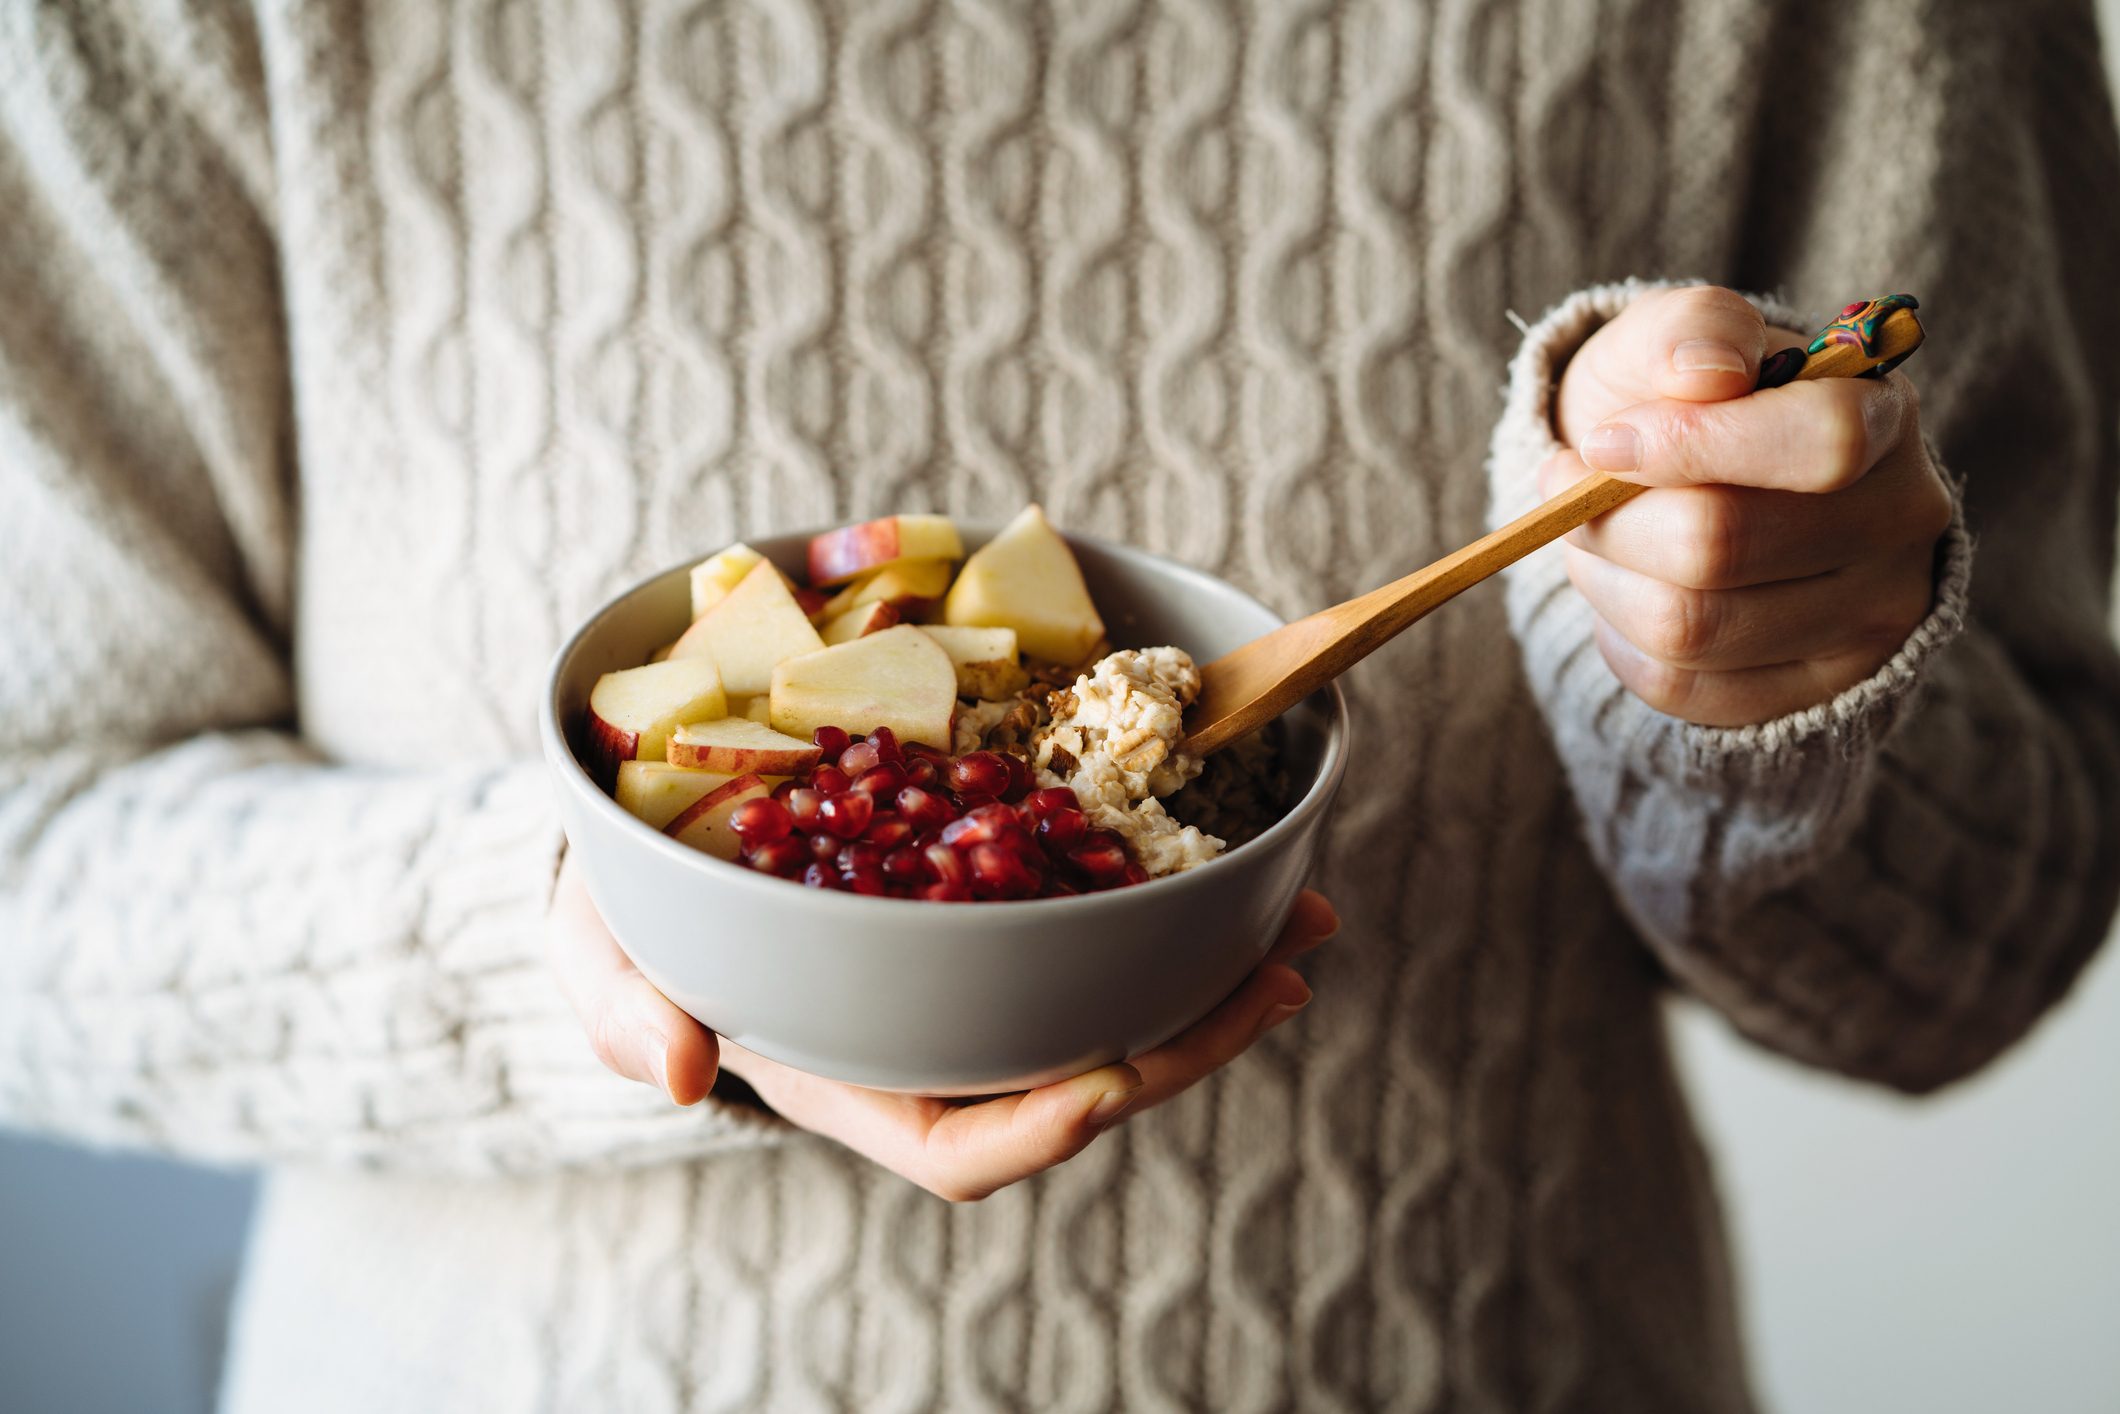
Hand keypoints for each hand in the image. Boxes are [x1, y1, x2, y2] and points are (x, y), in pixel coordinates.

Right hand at [549, 852, 1336, 1200]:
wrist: (656, 853)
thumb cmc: (628, 920)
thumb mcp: (600, 954)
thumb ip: (621, 1010)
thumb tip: (671, 1070)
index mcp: (850, 1074)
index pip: (954, 1146)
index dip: (1034, 1130)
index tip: (1108, 1083)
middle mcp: (933, 1041)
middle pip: (1074, 1078)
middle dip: (1184, 1046)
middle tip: (1281, 979)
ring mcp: (973, 980)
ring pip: (1110, 1004)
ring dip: (1214, 973)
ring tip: (1301, 919)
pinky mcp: (996, 907)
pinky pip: (1099, 923)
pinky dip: (1176, 901)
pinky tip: (1244, 863)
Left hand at [1546, 285, 1952, 726]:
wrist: (1684, 487)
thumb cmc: (1680, 401)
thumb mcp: (1674, 339)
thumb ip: (1691, 329)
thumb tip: (1707, 373)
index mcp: (1883, 416)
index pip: (1818, 442)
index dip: (1689, 446)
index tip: (1603, 442)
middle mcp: (1901, 522)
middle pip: (1722, 547)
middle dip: (1611, 521)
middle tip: (1566, 493)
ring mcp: (1871, 620)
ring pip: (1688, 628)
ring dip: (1605, 579)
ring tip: (1596, 541)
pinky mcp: (1819, 695)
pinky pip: (1680, 687)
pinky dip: (1620, 638)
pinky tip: (1627, 594)